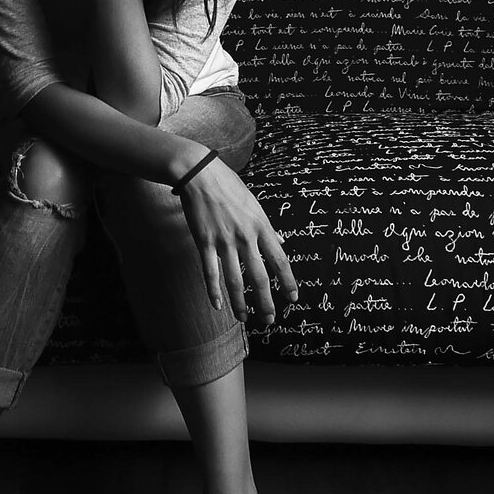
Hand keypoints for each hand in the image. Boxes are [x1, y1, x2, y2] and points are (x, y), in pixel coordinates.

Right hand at [177, 156, 298, 323]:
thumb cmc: (229, 187)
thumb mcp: (255, 204)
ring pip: (235, 280)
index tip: (292, 298)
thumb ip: (268, 227)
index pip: (280, 260)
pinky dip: (213, 291)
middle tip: (269, 320)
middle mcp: (246, 237)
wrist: (200, 174)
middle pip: (260, 277)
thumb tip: (281, 242)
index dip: (288, 281)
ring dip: (240, 303)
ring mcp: (224, 240)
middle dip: (265, 302)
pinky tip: (217, 305)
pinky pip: (210, 272)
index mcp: (261, 227)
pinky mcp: (205, 241)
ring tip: (244, 319)